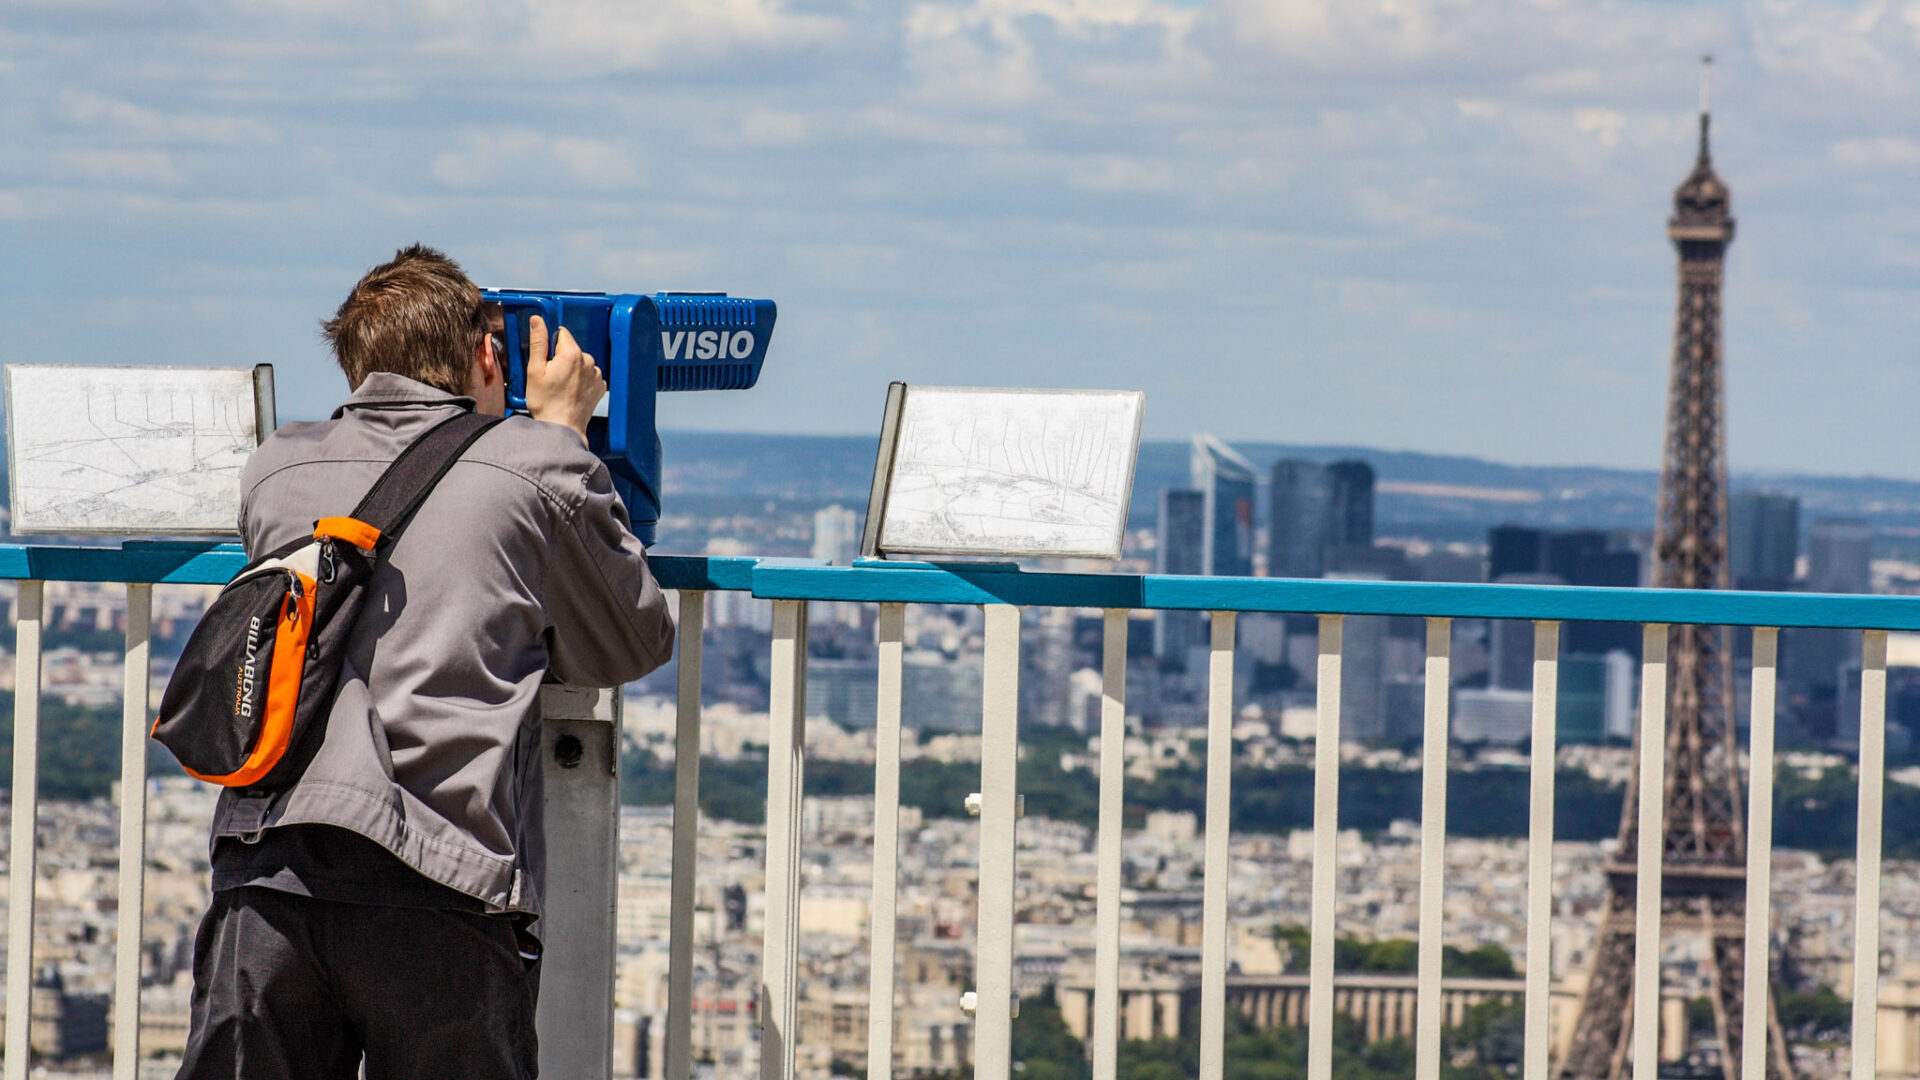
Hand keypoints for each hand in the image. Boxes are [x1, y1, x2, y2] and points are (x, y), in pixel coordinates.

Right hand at [524, 315, 605, 446]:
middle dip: (560, 358)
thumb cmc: (547, 403)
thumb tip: (538, 321)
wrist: (561, 428)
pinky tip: (571, 392)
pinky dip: (581, 381)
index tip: (546, 359)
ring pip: (581, 363)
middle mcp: (589, 362)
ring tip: (560, 388)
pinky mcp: (599, 387)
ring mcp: (596, 375)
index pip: (561, 333)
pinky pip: (588, 376)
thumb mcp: (535, 369)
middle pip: (571, 349)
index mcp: (572, 354)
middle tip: (550, 377)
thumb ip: (538, 342)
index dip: (550, 345)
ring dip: (571, 370)